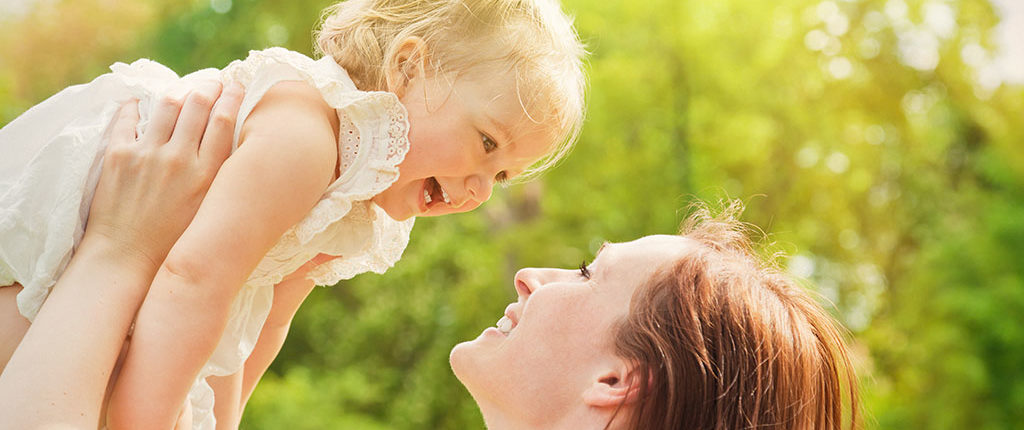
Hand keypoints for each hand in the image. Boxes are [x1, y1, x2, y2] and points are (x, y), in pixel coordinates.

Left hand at [83, 80, 243, 267]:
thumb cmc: (173, 240)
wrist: (126, 256)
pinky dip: (138, 106)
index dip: (232, 96)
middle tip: (212, 83)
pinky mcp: (119, 155)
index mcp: (206, 175)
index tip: (236, 86)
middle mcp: (179, 160)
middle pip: (198, 103)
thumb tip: (232, 144)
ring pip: (168, 104)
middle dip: (208, 86)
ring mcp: (147, 155)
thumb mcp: (209, 209)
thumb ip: (220, 177)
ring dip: (179, 92)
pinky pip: (129, 116)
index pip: (224, 120)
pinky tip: (143, 104)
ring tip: (183, 92)